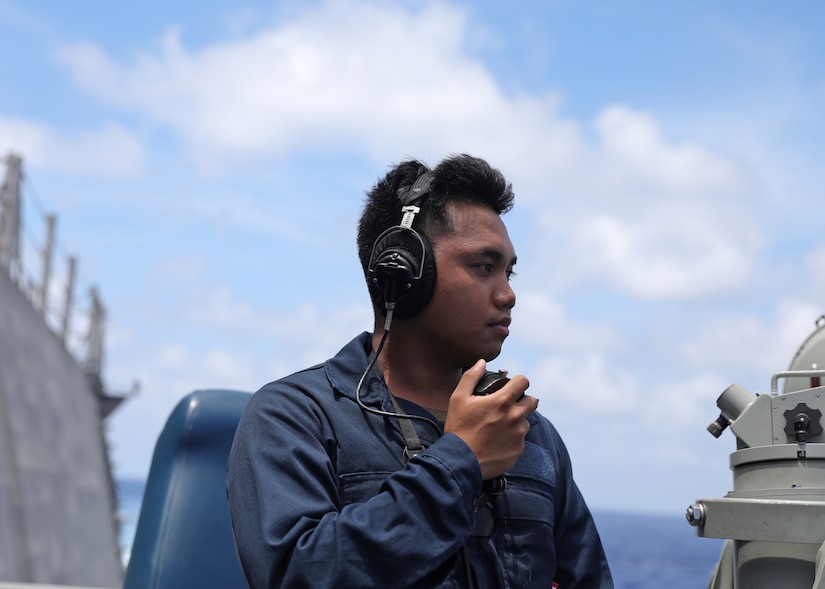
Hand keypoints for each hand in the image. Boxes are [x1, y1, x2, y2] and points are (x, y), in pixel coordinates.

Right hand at [444, 359, 537, 479]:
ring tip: (499, 427)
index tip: (514, 385)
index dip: (519, 381)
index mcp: (502, 402)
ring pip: (525, 421)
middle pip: (532, 401)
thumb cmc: (459, 429)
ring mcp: (518, 435)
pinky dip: (512, 438)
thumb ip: (471, 377)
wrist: (460, 461)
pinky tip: (498, 441)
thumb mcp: (458, 398)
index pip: (523, 381)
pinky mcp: (518, 450)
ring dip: (517, 421)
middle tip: (508, 406)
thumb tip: (481, 363)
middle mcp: (515, 417)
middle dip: (523, 400)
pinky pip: (521, 439)